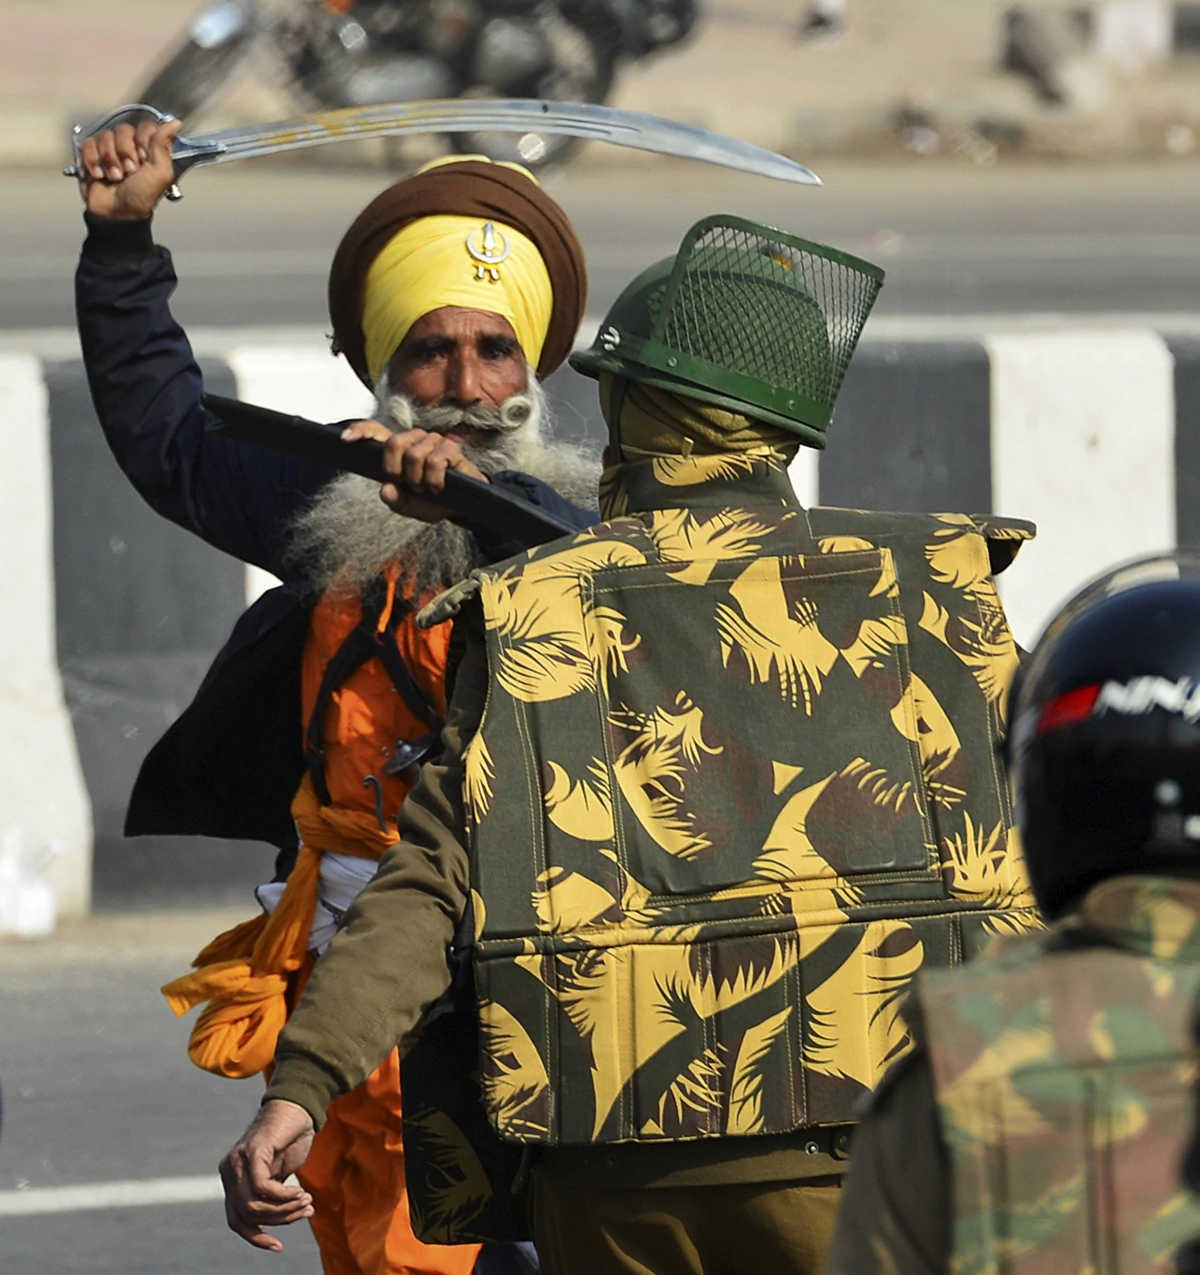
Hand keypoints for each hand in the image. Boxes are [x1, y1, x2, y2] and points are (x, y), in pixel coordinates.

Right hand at [77, 117, 183, 219]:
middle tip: (129, 172)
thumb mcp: (160, 173)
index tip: (144, 158)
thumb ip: (164, 145)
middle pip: (124, 129)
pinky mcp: (92, 154)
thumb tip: (175, 122)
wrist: (117, 213)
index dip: (143, 141)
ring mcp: (110, 149)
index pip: (145, 127)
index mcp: (150, 149)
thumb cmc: (141, 197)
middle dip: (125, 153)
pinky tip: (100, 175)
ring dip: (110, 161)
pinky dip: (93, 161)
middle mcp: (130, 146)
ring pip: (105, 136)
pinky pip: (89, 144)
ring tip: (115, 178)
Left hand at [219, 1099, 315, 1251]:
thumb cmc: (291, 1138)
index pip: (236, 1219)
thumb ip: (270, 1195)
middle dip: (279, 1220)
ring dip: (285, 1210)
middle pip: (245, 1216)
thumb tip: (273, 1222)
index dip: (256, 1237)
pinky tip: (300, 1192)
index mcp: (233, 1177)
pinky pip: (263, 1188)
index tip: (279, 1247)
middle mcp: (229, 1169)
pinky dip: (284, 1197)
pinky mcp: (252, 1152)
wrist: (299, 1105)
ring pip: (253, 1205)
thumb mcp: (279, 1174)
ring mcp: (238, 1160)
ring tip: (307, 1202)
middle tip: (306, 1211)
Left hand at [341, 420, 489, 522]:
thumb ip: (397, 501)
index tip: (345, 440)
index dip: (361, 431)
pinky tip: (438, 487)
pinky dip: (434, 480)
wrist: (462, 506)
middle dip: (396, 468)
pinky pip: (435, 461)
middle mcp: (415, 440)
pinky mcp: (450, 449)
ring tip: (427, 488)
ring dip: (419, 479)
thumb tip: (386, 490)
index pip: (377, 431)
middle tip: (408, 485)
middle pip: (394, 441)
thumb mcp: (412, 507)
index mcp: (400, 449)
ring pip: (414, 454)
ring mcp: (433, 441)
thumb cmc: (434, 502)